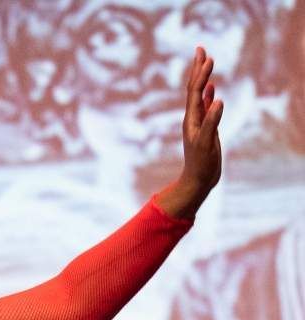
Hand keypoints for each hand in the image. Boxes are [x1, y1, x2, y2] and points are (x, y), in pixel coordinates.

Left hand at [161, 47, 222, 215]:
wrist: (198, 181)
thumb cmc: (201, 164)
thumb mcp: (207, 143)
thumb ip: (212, 122)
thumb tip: (218, 100)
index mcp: (192, 119)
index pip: (195, 91)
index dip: (201, 74)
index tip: (208, 57)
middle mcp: (193, 118)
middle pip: (194, 88)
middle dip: (198, 68)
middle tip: (201, 48)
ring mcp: (199, 122)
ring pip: (199, 95)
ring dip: (202, 77)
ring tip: (206, 61)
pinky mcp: (205, 128)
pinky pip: (206, 107)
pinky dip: (208, 94)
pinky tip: (211, 87)